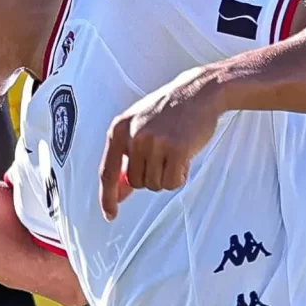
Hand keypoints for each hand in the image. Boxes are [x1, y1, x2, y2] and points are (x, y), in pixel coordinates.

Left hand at [100, 70, 222, 218]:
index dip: (107, 197)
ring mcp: (155, 142)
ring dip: (166, 176)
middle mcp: (133, 136)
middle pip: (136, 183)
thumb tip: (118, 192)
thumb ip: (125, 156)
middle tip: (164, 156)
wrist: (199, 91)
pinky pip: (172, 182)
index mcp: (118, 129)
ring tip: (174, 152)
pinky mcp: (177, 149)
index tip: (110, 214)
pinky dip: (180, 176)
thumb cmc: (168, 111)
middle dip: (151, 177)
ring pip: (154, 184)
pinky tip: (185, 158)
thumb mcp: (138, 126)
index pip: (107, 172)